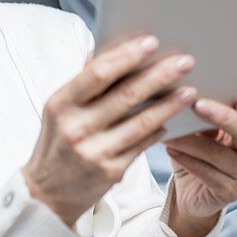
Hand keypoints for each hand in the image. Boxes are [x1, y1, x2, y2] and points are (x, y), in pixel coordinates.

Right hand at [22, 35, 197, 225]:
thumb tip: (115, 49)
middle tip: (185, 61)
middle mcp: (76, 128)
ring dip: (169, 104)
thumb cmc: (58, 142)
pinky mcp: (110, 172)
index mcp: (61, 104)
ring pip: (141, 122)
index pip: (98, 74)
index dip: (126, 56)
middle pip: (126, 95)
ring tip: (190, 90)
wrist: (46, 195)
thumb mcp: (61, 109)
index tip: (151, 42)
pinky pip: (142, 145)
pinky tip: (172, 119)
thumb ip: (85, 81)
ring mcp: (94, 152)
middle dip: (159, 75)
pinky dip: (158, 130)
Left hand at [164, 99, 236, 236]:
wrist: (189, 191)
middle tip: (199, 105)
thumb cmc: (196, 152)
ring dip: (192, 142)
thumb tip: (189, 93)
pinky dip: (188, 160)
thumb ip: (204, 114)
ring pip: (220, 154)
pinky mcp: (230, 192)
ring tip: (171, 133)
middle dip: (224, 118)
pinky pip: (209, 174)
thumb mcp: (200, 130)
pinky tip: (171, 150)